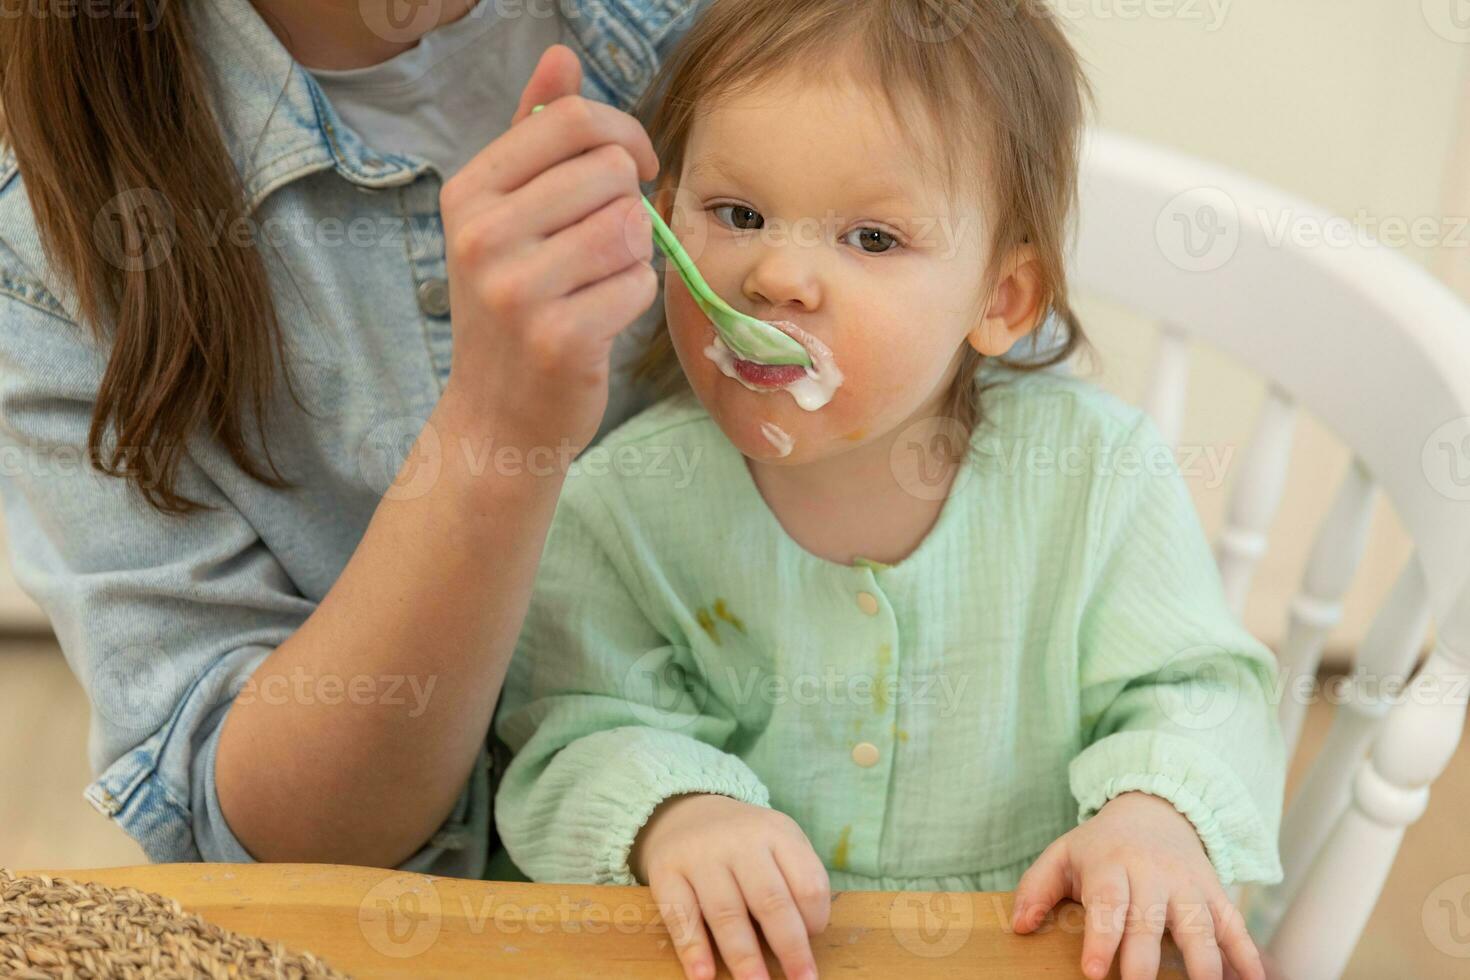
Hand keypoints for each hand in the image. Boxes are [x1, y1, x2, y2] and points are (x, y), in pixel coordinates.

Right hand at [438, 44, 659, 457]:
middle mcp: (482, 236)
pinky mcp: (559, 338)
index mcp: (469, 193)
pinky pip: (639, 283)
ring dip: (634, 254)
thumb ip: (533, 135)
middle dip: (628, 205)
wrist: (497, 416)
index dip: (623, 137)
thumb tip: (561, 55)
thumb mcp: (506, 215)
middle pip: (611, 171)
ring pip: (632, 226)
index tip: (633, 168)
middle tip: (604, 245)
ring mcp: (517, 290)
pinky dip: (635, 298)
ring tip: (598, 282)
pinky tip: (601, 318)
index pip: (572, 122)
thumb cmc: (513, 306)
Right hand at [630, 793, 831, 979]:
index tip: (813, 942)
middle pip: (770, 900)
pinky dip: (693, 949)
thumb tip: (804, 941)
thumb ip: (795, 881)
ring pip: (726, 913)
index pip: (807, 882)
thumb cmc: (745, 843)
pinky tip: (704, 976)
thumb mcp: (778, 843)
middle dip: (789, 948)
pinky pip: (680, 915)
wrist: (686, 812)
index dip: (814, 919)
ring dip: (744, 957)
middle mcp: (739, 840)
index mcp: (776, 832)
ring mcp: (699, 855)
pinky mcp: (665, 871)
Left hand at [1011, 791, 1263, 979]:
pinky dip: (1247, 954)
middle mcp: (1153, 875)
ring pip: (1199, 927)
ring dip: (1204, 964)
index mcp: (1111, 865)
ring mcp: (1189, 885)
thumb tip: (1019, 926)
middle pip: (1151, 920)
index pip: (1108, 903)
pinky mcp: (1216, 894)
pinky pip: (1235, 926)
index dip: (1102, 939)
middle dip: (1145, 961)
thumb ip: (1036, 887)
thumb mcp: (1062, 855)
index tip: (1094, 973)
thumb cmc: (1100, 847)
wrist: (1154, 811)